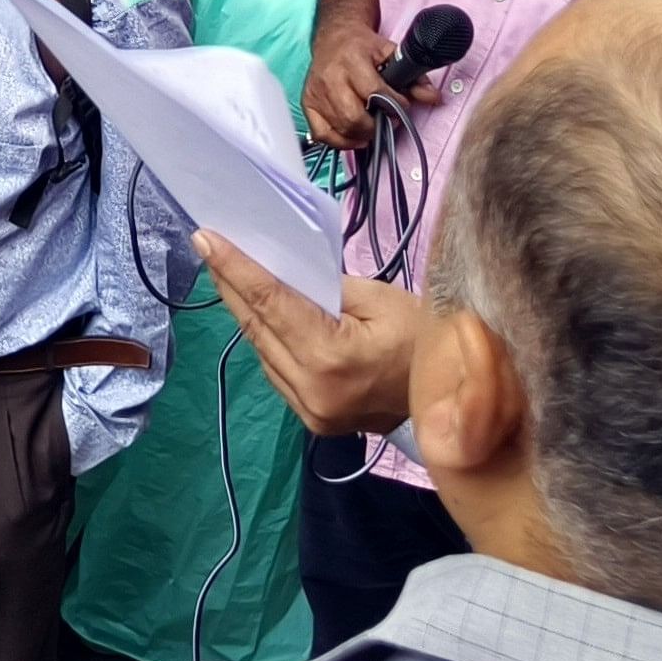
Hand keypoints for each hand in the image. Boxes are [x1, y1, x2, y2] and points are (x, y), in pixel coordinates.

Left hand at [201, 231, 424, 437]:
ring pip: (260, 351)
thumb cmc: (426, 340)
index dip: (234, 268)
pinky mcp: (313, 421)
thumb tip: (282, 276)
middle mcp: (311, 390)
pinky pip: (276, 371)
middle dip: (230, 284)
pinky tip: (261, 315)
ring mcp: (310, 412)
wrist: (456, 402)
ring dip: (245, 313)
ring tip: (230, 274)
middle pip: (256, 327)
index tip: (205, 239)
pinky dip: (266, 340)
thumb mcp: (380, 298)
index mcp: (330, 357)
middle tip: (209, 246)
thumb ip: (324, 288)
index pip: (269, 302)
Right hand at [300, 18, 400, 148]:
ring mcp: (316, 92)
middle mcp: (330, 76)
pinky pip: (322, 134)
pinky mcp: (307, 103)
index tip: (402, 106)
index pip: (374, 92)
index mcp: (352, 60)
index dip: (394, 105)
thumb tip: (433, 97)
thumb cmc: (363, 47)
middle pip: (354, 117)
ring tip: (373, 126)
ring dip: (362, 135)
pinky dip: (339, 141)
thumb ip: (413, 77)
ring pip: (341, 129)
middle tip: (387, 120)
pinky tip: (353, 135)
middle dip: (376, 125)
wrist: (335, 37)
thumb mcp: (391, 54)